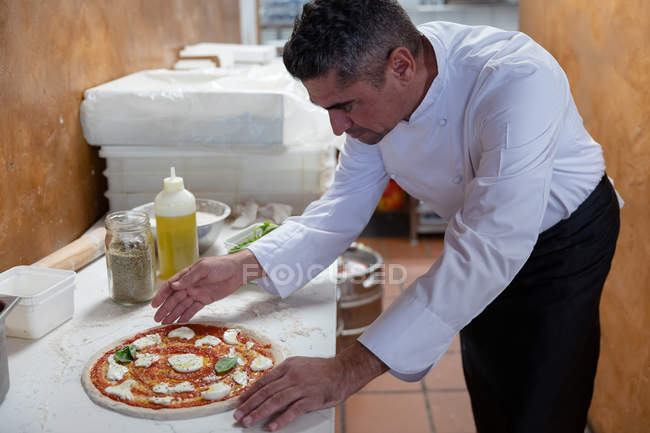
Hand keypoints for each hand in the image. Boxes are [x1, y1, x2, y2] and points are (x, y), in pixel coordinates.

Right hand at [151, 250, 262, 323]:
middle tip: (156, 319)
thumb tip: (174, 285)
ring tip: (164, 323)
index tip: (154, 304)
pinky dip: (186, 316)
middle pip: (174, 298)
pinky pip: (193, 309)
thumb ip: (189, 277)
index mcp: (187, 275)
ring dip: (173, 314)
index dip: (161, 295)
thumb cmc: (221, 265)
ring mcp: (197, 293)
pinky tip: (179, 322)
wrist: (237, 271)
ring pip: (182, 305)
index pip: (170, 286)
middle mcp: (190, 285)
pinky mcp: (205, 300)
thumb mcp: (204, 268)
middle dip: (165, 308)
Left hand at [234, 342, 387, 430]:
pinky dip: (281, 419)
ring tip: (249, 422)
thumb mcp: (299, 365)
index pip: (264, 381)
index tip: (240, 402)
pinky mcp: (311, 399)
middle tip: (239, 415)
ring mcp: (302, 387)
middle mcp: (292, 375)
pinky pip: (293, 410)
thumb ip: (284, 374)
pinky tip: (272, 426)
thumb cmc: (321, 370)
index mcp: (287, 366)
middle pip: (266, 392)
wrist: (343, 371)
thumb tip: (267, 386)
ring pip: (275, 401)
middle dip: (250, 405)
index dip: (250, 393)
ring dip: (259, 412)